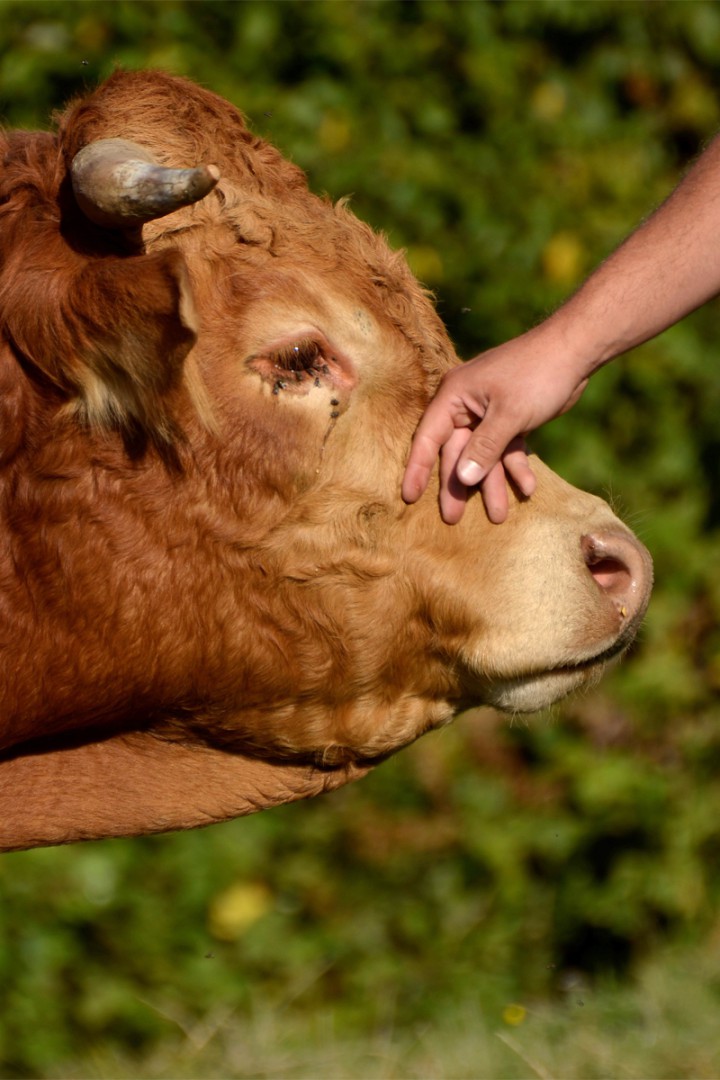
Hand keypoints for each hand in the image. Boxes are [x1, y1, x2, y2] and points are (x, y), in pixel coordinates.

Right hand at [402, 331, 588, 523]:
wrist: (576, 350)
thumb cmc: (537, 374)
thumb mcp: (509, 415)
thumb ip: (485, 448)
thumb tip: (462, 478)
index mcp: (454, 396)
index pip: (428, 438)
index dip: (418, 469)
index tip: (408, 497)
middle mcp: (466, 405)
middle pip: (456, 452)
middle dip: (460, 485)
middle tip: (453, 519)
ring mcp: (488, 412)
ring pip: (484, 455)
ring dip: (493, 483)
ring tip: (498, 516)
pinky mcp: (510, 418)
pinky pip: (506, 448)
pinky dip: (515, 467)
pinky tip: (528, 488)